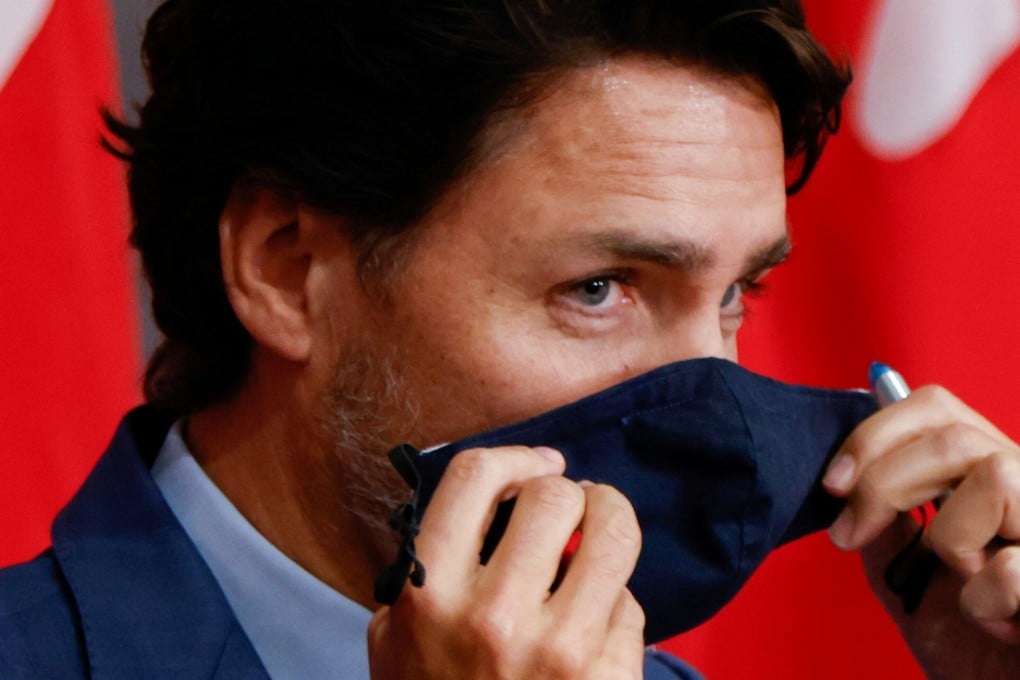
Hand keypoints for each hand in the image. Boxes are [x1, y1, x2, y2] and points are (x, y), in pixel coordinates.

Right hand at [368, 446, 645, 678]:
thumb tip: (488, 510)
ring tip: (601, 534)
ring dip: (611, 522)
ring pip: (613, 534)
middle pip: (554, 495)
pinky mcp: (607, 679)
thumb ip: (423, 571)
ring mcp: (557, 650)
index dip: (515, 456)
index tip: (536, 465)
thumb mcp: (394, 641)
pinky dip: (618, 604)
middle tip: (571, 509)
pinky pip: (631, 605)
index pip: (475, 476)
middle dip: (569, 492)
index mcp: (429, 595)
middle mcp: (493, 615)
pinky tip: (597, 621)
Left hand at [823, 385, 1019, 678]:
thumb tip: (849, 472)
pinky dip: (986, 604)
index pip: (936, 407)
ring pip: (995, 474)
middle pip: (953, 434)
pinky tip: (1002, 627)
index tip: (833, 485)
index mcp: (986, 476)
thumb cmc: (965, 641)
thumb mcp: (904, 570)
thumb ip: (882, 518)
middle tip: (850, 534)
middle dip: (883, 483)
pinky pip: (1012, 565)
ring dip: (953, 540)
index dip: (875, 434)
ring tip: (964, 583)